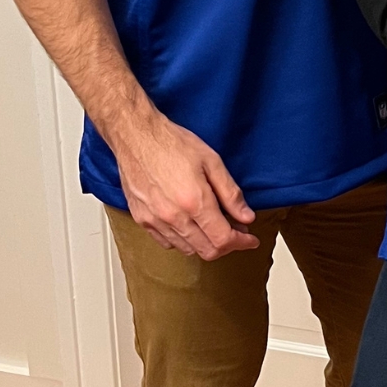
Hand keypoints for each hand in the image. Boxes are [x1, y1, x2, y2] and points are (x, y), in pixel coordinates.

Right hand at [114, 109, 258, 258]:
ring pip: (187, 249)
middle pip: (207, 250)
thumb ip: (230, 193)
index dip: (242, 242)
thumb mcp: (211, 161)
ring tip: (214, 226)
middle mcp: (174, 217)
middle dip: (227, 245)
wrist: (136, 136)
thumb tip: (246, 216)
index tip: (250, 239)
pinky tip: (190, 226)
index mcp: (194, 202)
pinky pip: (167, 243)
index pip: (223, 239)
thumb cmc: (172, 143)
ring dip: (205, 244)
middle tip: (236, 231)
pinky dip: (183, 241)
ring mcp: (156, 221)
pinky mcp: (142, 220)